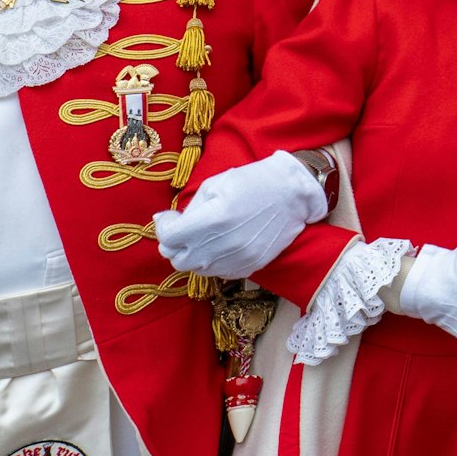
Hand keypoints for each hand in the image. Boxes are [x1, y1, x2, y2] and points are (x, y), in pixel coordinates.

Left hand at [154, 151, 327, 277]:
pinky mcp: (250, 266)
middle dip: (174, 245)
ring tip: (203, 237)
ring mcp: (238, 259)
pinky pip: (219, 273)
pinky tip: (221, 245)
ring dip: (193, 254)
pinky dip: (213, 262)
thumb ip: (189, 208)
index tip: (169, 218)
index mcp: (212, 219)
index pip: (168, 238)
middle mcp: (223, 245)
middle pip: (178, 260)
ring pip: (197, 269)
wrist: (293, 194)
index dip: (163, 227)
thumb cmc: (253, 181)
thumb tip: (167, 223)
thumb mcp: (215, 185)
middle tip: (182, 230)